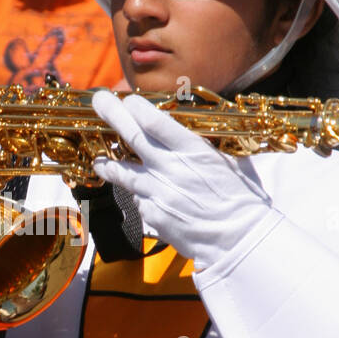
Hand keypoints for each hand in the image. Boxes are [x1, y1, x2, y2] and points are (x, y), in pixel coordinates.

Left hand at [91, 90, 281, 275]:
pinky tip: (144, 193)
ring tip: (99, 159)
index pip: (154, 122)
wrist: (239, 238)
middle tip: (99, 100)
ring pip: (122, 172)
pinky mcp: (152, 215)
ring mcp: (158, 193)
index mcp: (193, 151)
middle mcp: (171, 169)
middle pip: (133, 137)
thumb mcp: (226, 162)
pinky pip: (137, 199)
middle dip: (112, 114)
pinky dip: (138, 194)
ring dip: (107, 163)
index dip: (136, 107)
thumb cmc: (239, 198)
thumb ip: (199, 147)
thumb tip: (180, 132)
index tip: (128, 100)